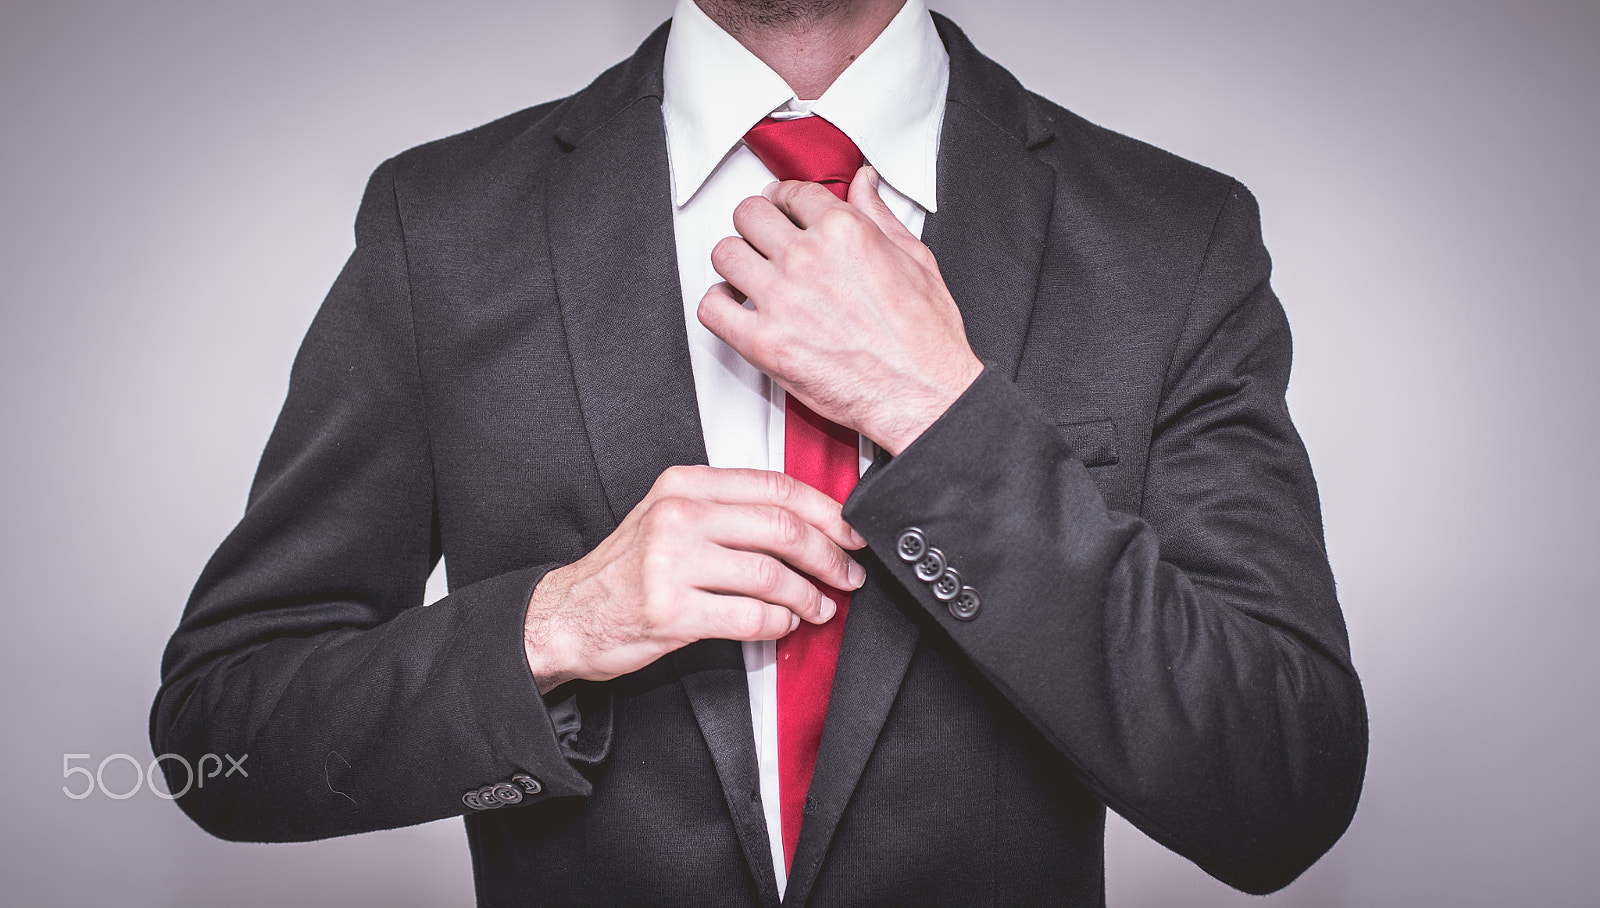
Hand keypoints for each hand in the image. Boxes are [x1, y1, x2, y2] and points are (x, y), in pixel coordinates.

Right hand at [523, 465, 866, 693]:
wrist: (568, 616)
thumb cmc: (627, 570)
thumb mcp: (670, 518)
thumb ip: (728, 511)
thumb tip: (808, 521)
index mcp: (683, 485)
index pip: (773, 486)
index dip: (826, 510)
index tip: (851, 531)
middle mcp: (677, 517)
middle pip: (781, 528)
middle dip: (828, 555)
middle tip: (847, 574)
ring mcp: (671, 563)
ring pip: (771, 575)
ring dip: (808, 596)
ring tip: (819, 607)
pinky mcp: (670, 611)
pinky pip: (750, 617)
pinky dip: (779, 624)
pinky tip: (784, 625)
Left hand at [698, 166, 983, 455]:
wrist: (923, 392)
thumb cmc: (924, 337)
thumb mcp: (914, 256)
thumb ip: (879, 213)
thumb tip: (864, 183)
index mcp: (844, 231)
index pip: (792, 193)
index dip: (784, 200)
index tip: (781, 210)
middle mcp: (807, 259)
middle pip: (749, 215)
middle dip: (755, 224)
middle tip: (762, 240)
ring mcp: (782, 300)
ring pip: (724, 254)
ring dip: (734, 262)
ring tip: (748, 275)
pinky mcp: (764, 343)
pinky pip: (712, 308)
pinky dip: (717, 305)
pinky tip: (736, 309)